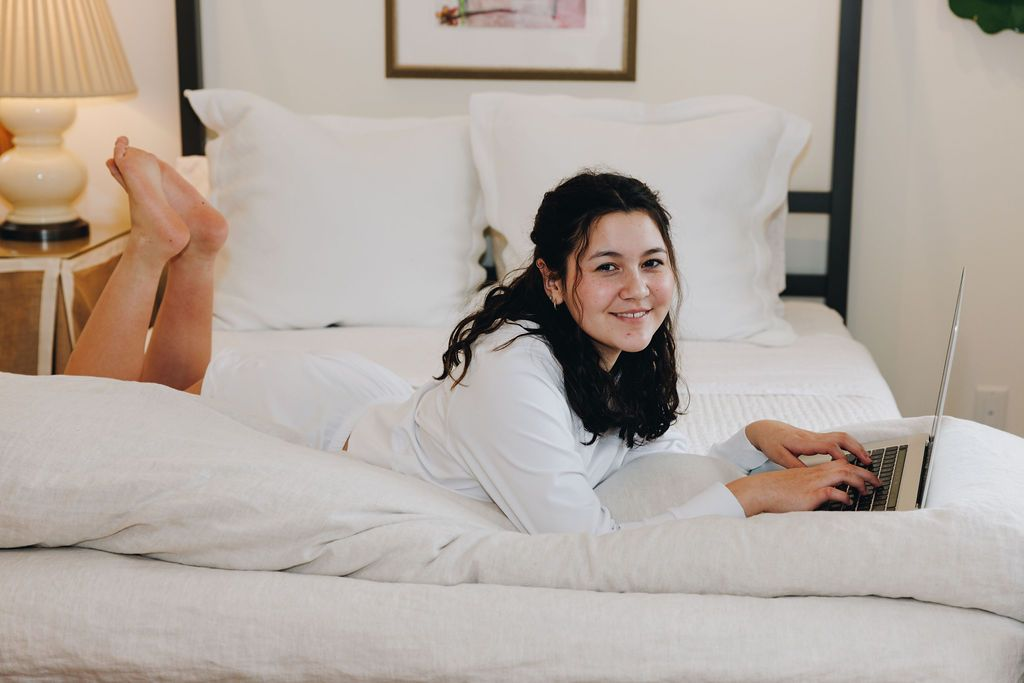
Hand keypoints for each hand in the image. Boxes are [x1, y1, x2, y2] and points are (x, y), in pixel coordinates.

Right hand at [725, 460, 883, 515]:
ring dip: (859, 482)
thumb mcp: (798, 487)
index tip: (868, 476)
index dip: (857, 468)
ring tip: (867, 491)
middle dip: (866, 473)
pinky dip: (844, 496)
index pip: (841, 464)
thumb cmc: (777, 492)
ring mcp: (813, 483)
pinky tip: (848, 502)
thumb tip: (826, 496)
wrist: (760, 491)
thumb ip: (812, 488)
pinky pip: (832, 492)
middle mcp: (816, 474)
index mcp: (814, 471)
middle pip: (847, 466)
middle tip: (878, 482)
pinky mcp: (810, 494)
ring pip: (843, 474)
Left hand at [744, 420, 871, 468]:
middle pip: (840, 438)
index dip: (840, 456)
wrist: (765, 429)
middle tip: (868, 462)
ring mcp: (816, 435)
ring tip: (867, 459)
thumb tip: (810, 475)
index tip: (849, 467)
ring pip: (841, 436)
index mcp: (804, 442)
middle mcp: (813, 437)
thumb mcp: (779, 457)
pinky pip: (837, 438)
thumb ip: (794, 465)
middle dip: (856, 449)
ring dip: (856, 446)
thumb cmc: (771, 443)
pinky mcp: (816, 437)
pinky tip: (855, 455)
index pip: (828, 446)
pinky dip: (849, 445)